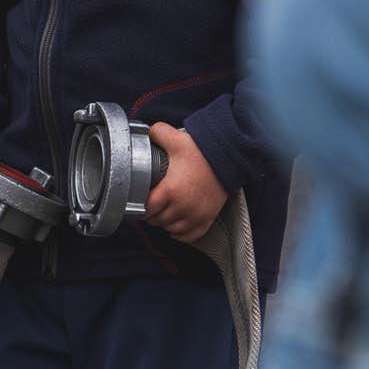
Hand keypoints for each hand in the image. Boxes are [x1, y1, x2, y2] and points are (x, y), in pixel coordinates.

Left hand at [144, 123, 227, 243]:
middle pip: (157, 221)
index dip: (139, 206)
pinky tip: (177, 226)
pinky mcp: (208, 219)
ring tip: (163, 214)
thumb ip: (157, 133)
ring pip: (172, 230)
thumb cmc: (203, 151)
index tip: (139, 201)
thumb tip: (145, 131)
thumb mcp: (176, 139)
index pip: (146, 209)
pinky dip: (181, 234)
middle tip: (150, 206)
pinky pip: (190, 236)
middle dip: (151, 215)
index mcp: (170, 190)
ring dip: (165, 224)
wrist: (230, 158)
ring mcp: (196, 215)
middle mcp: (182, 207)